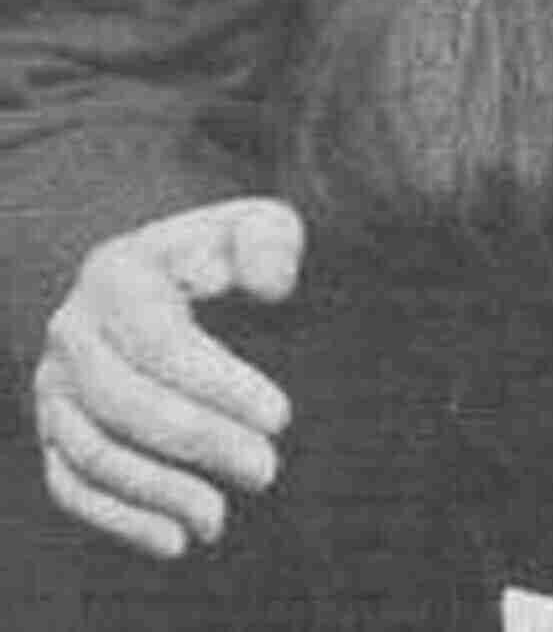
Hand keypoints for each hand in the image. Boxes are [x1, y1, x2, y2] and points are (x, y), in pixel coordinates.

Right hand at [33, 197, 303, 559]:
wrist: (163, 282)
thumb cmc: (222, 256)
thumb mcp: (254, 228)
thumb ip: (270, 240)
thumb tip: (271, 286)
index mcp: (116, 271)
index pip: (161, 339)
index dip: (219, 384)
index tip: (282, 418)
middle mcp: (72, 329)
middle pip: (123, 400)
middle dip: (198, 441)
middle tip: (266, 470)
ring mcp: (55, 385)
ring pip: (92, 451)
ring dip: (157, 492)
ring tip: (220, 518)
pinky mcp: (54, 432)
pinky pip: (71, 486)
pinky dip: (119, 520)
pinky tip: (176, 540)